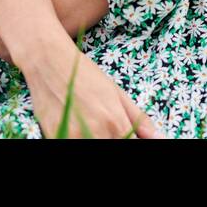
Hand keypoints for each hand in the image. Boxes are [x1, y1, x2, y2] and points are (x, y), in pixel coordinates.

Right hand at [20, 33, 167, 138]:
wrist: (48, 60)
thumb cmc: (84, 73)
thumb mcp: (116, 92)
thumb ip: (138, 118)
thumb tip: (158, 137)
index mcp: (116, 123)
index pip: (132, 143)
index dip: (131, 139)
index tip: (125, 134)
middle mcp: (97, 134)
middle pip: (114, 147)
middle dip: (113, 138)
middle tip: (106, 125)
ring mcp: (74, 138)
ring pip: (94, 146)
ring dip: (96, 138)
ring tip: (92, 125)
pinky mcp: (55, 138)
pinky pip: (72, 144)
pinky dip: (78, 138)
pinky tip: (79, 128)